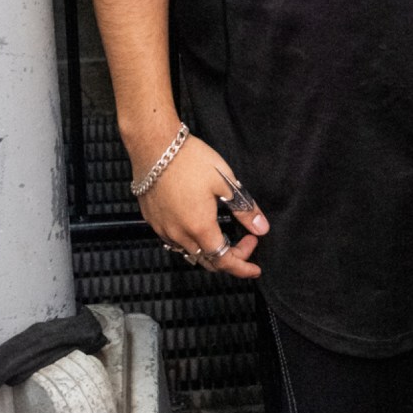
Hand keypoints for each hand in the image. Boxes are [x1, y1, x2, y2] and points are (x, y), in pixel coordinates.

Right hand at [133, 132, 265, 279]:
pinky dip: (190, 242)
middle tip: (245, 242)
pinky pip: (173, 241)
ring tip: (223, 236)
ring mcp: (162, 229)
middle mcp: (178, 234)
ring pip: (189, 253)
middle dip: (230, 258)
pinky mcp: (152, 220)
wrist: (153, 146)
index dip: (242, 267)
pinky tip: (198, 227)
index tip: (255, 267)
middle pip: (207, 261)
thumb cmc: (189, 160)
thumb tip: (260, 228)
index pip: (224, 261)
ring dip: (209, 251)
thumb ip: (244, 209)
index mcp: (199, 227)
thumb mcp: (225, 182)